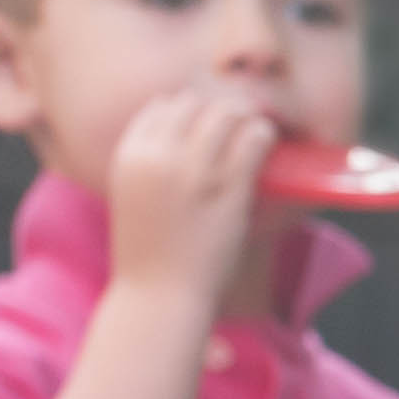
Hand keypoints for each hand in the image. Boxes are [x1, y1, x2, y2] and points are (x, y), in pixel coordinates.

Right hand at [102, 85, 278, 316]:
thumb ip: (149, 165)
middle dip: (216, 108)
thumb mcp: (132, 196)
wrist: (159, 294)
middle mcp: (158, 157)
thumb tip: (179, 140)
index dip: (186, 109)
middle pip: (193, 104)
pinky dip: (263, 133)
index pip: (160, 107)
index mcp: (130, 156)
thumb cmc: (149, 253)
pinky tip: (268, 140)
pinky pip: (253, 140)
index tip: (203, 121)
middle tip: (236, 117)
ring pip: (225, 114)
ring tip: (255, 124)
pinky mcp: (228, 188)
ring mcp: (194, 171)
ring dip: (243, 113)